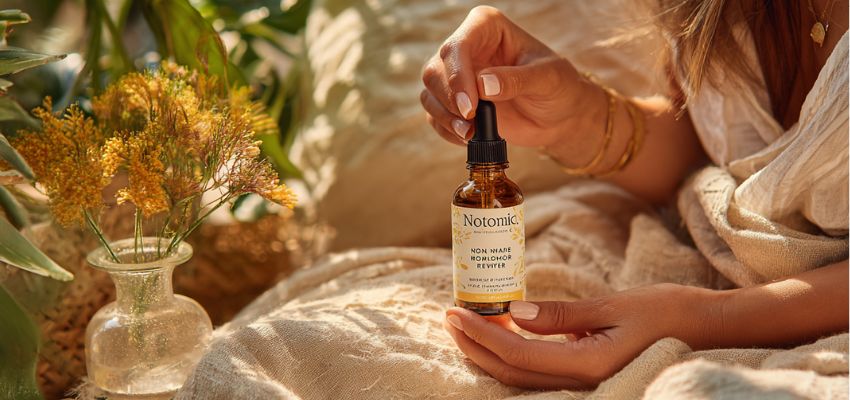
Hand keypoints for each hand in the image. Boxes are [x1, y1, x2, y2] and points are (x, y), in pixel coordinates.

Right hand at [420, 6, 591, 146]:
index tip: (471, 107)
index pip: (458, 45)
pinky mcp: (453, 102)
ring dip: (444, 117)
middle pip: (435, 69)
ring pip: (429, 92)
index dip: (457, 76)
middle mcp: (466, 47)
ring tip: (470, 134)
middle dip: (449, 100)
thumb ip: (516, 80)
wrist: (559, 115)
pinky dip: (446, 130)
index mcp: (486, 27)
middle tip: (471, 124)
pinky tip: (468, 139)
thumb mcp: (547, 79)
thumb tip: (483, 85)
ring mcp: (457, 75)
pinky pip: (434, 115)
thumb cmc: (558, 87)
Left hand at [443, 284, 712, 388]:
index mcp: (588, 365)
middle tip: (448, 316)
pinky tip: (501, 335)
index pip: (516, 355)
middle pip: (511, 373)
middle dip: (474, 346)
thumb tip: (514, 313)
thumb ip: (562, 315)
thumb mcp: (613, 306)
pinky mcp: (587, 376)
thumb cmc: (666, 311)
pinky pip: (539, 373)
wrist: (707, 329)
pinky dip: (511, 356)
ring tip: (465, 325)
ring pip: (522, 378)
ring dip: (488, 353)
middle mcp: (582, 383)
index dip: (479, 335)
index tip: (453, 311)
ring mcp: (585, 384)